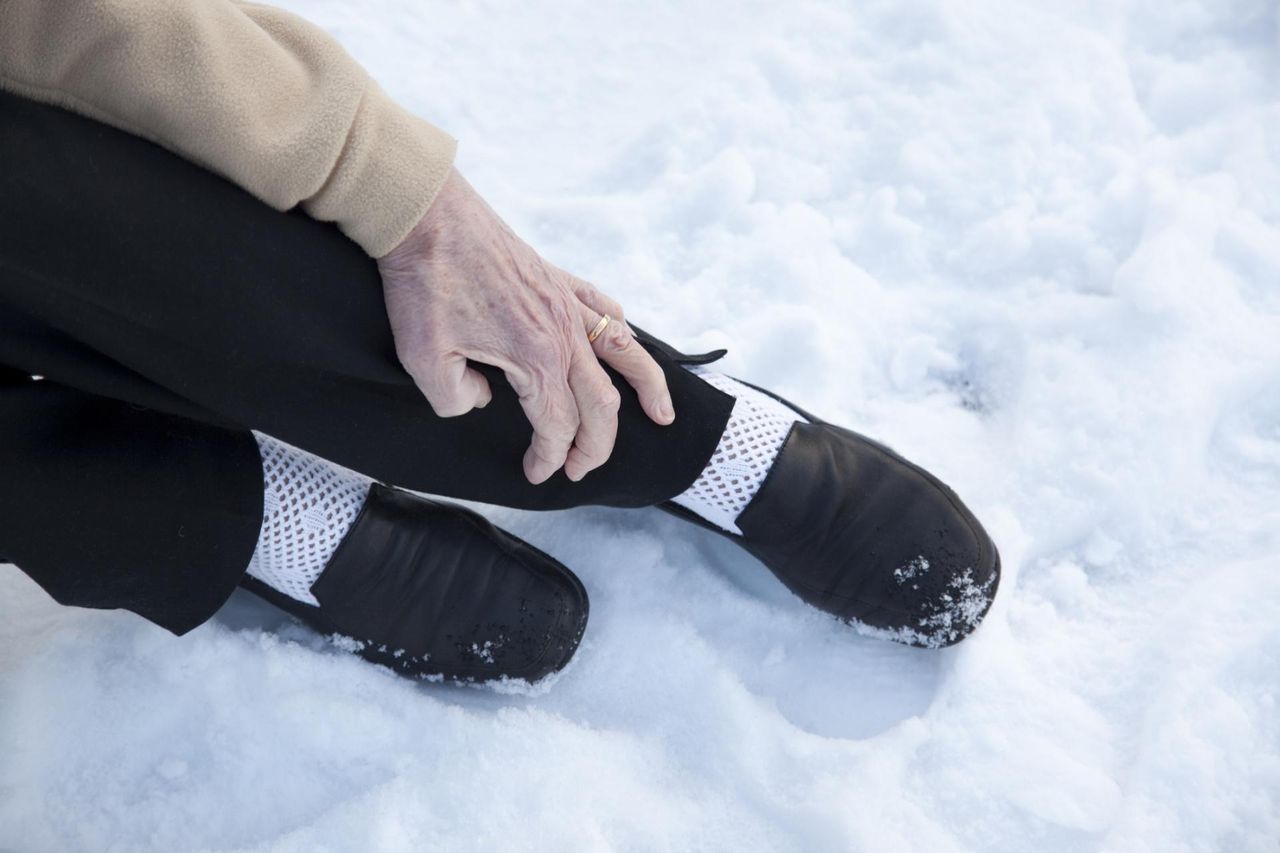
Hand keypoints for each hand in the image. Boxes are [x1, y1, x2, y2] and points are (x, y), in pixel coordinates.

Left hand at [377, 167, 675, 484]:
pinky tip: (623, 338)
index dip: (550, 458)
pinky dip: (620, 330)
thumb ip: (456, 399)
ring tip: (661, 416)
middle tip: (580, 470)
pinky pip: (604, 307)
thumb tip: (482, 399)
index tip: (536, 474)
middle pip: (600, 403)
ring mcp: (566, 301)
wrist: (424, 215)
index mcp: (536, 357)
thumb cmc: (423, 285)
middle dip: (597, 445)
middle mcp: (564, 332)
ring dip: (647, 389)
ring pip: (625, 352)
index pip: (558, 425)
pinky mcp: (556, 277)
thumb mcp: (424, 359)